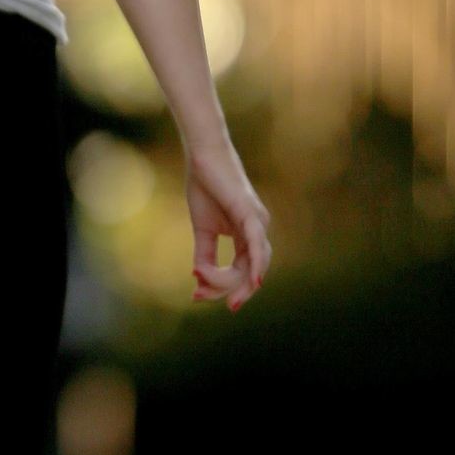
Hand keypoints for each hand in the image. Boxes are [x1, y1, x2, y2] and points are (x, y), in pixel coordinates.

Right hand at [184, 137, 271, 313]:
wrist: (203, 157)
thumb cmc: (204, 187)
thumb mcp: (202, 228)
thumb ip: (204, 254)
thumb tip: (200, 279)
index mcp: (248, 235)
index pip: (242, 271)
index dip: (222, 287)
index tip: (196, 295)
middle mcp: (258, 231)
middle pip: (251, 274)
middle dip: (230, 291)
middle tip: (200, 298)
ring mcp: (258, 223)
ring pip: (253, 265)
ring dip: (231, 282)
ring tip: (207, 289)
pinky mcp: (251, 215)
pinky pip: (257, 246)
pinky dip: (256, 266)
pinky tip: (253, 283)